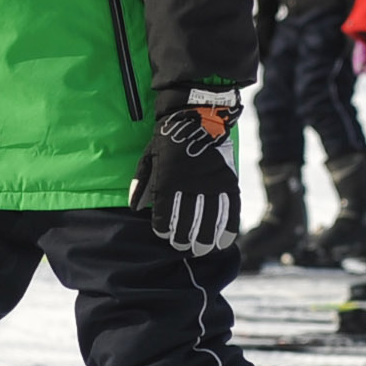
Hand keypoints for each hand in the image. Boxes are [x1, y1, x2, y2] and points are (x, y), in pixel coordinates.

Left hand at [131, 90, 241, 254]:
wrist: (199, 115)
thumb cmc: (168, 138)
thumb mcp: (149, 157)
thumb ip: (141, 183)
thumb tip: (134, 208)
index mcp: (168, 181)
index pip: (165, 216)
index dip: (163, 230)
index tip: (164, 234)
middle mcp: (190, 186)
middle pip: (187, 224)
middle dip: (183, 239)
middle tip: (182, 246)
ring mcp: (212, 184)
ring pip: (209, 222)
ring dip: (205, 240)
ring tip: (201, 249)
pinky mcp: (229, 182)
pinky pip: (230, 211)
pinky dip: (227, 229)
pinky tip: (223, 241)